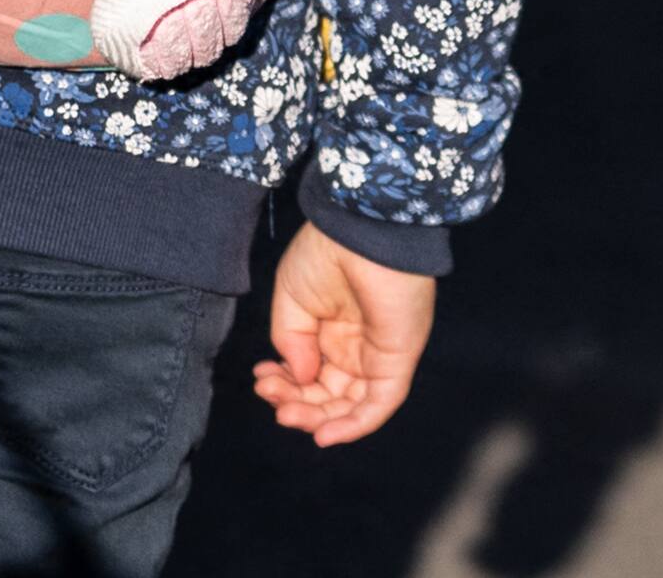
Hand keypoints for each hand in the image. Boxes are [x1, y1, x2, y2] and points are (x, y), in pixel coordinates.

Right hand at [252, 224, 435, 445]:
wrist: (360, 229)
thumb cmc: (326, 253)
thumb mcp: (291, 301)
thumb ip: (292, 344)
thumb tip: (299, 378)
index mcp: (334, 328)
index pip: (312, 374)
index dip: (285, 386)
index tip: (262, 378)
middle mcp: (359, 343)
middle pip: (329, 393)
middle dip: (296, 404)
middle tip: (270, 396)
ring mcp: (381, 351)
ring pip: (352, 404)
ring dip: (318, 419)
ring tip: (287, 414)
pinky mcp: (400, 355)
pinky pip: (381, 402)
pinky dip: (355, 425)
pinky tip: (324, 434)